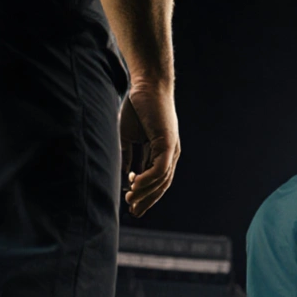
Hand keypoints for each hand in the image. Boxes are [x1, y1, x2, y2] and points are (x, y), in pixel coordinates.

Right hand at [120, 82, 179, 216]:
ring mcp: (171, 150)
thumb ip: (128, 157)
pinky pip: (160, 167)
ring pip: (161, 179)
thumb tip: (125, 177)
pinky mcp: (168, 143)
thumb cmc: (137, 108)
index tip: (132, 207)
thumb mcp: (129, 137)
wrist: (146, 85)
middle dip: (147, 200)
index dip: (145, 195)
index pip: (156, 181)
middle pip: (161, 185)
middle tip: (133, 212)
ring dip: (145, 192)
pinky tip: (135, 185)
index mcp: (162, 154)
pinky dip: (148, 178)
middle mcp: (170, 155)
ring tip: (130, 200)